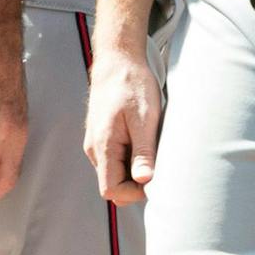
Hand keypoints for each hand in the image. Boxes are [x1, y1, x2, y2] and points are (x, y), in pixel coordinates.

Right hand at [83, 45, 162, 205]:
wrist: (118, 61)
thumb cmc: (132, 85)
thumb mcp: (144, 118)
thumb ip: (143, 151)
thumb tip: (145, 182)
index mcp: (103, 146)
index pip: (111, 190)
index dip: (134, 193)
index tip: (156, 180)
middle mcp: (94, 149)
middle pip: (113, 184)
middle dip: (136, 182)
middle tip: (160, 164)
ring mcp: (96, 143)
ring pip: (115, 172)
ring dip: (135, 169)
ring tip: (154, 147)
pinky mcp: (103, 136)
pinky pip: (116, 159)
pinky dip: (131, 157)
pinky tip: (146, 140)